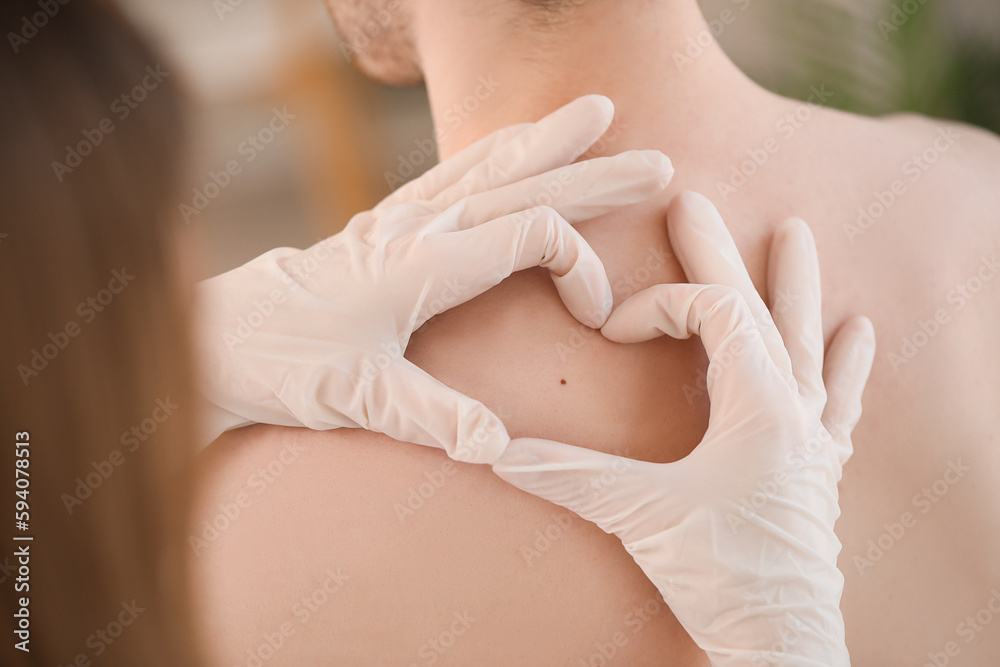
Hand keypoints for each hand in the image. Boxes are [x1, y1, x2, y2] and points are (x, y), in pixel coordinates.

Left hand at [195, 95, 673, 462]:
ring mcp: (402, 218)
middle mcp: (418, 228)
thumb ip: (430, 417)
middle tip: (658, 162)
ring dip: (550, 141)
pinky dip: (497, 150)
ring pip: (491, 165)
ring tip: (598, 109)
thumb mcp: (358, 399)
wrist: (226, 337)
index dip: (580, 266)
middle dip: (595, 174)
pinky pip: (454, 171)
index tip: (599, 316)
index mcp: (423, 264)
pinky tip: (518, 139)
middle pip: (524, 186)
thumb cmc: (288, 365)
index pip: (531, 236)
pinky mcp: (389, 222)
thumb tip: (497, 446)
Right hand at [492, 192, 874, 665]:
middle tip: (693, 200)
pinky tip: (860, 330)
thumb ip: (569, 474)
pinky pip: (838, 399)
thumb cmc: (723, 574)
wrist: (781, 641)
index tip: (613, 328)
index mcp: (759, 402)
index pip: (713, 312)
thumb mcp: (641, 516)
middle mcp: (792, 407)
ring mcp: (811, 435)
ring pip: (806, 340)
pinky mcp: (816, 465)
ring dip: (796, 285)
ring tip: (798, 233)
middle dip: (719, 251)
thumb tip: (495, 450)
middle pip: (758, 306)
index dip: (658, 303)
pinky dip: (847, 362)